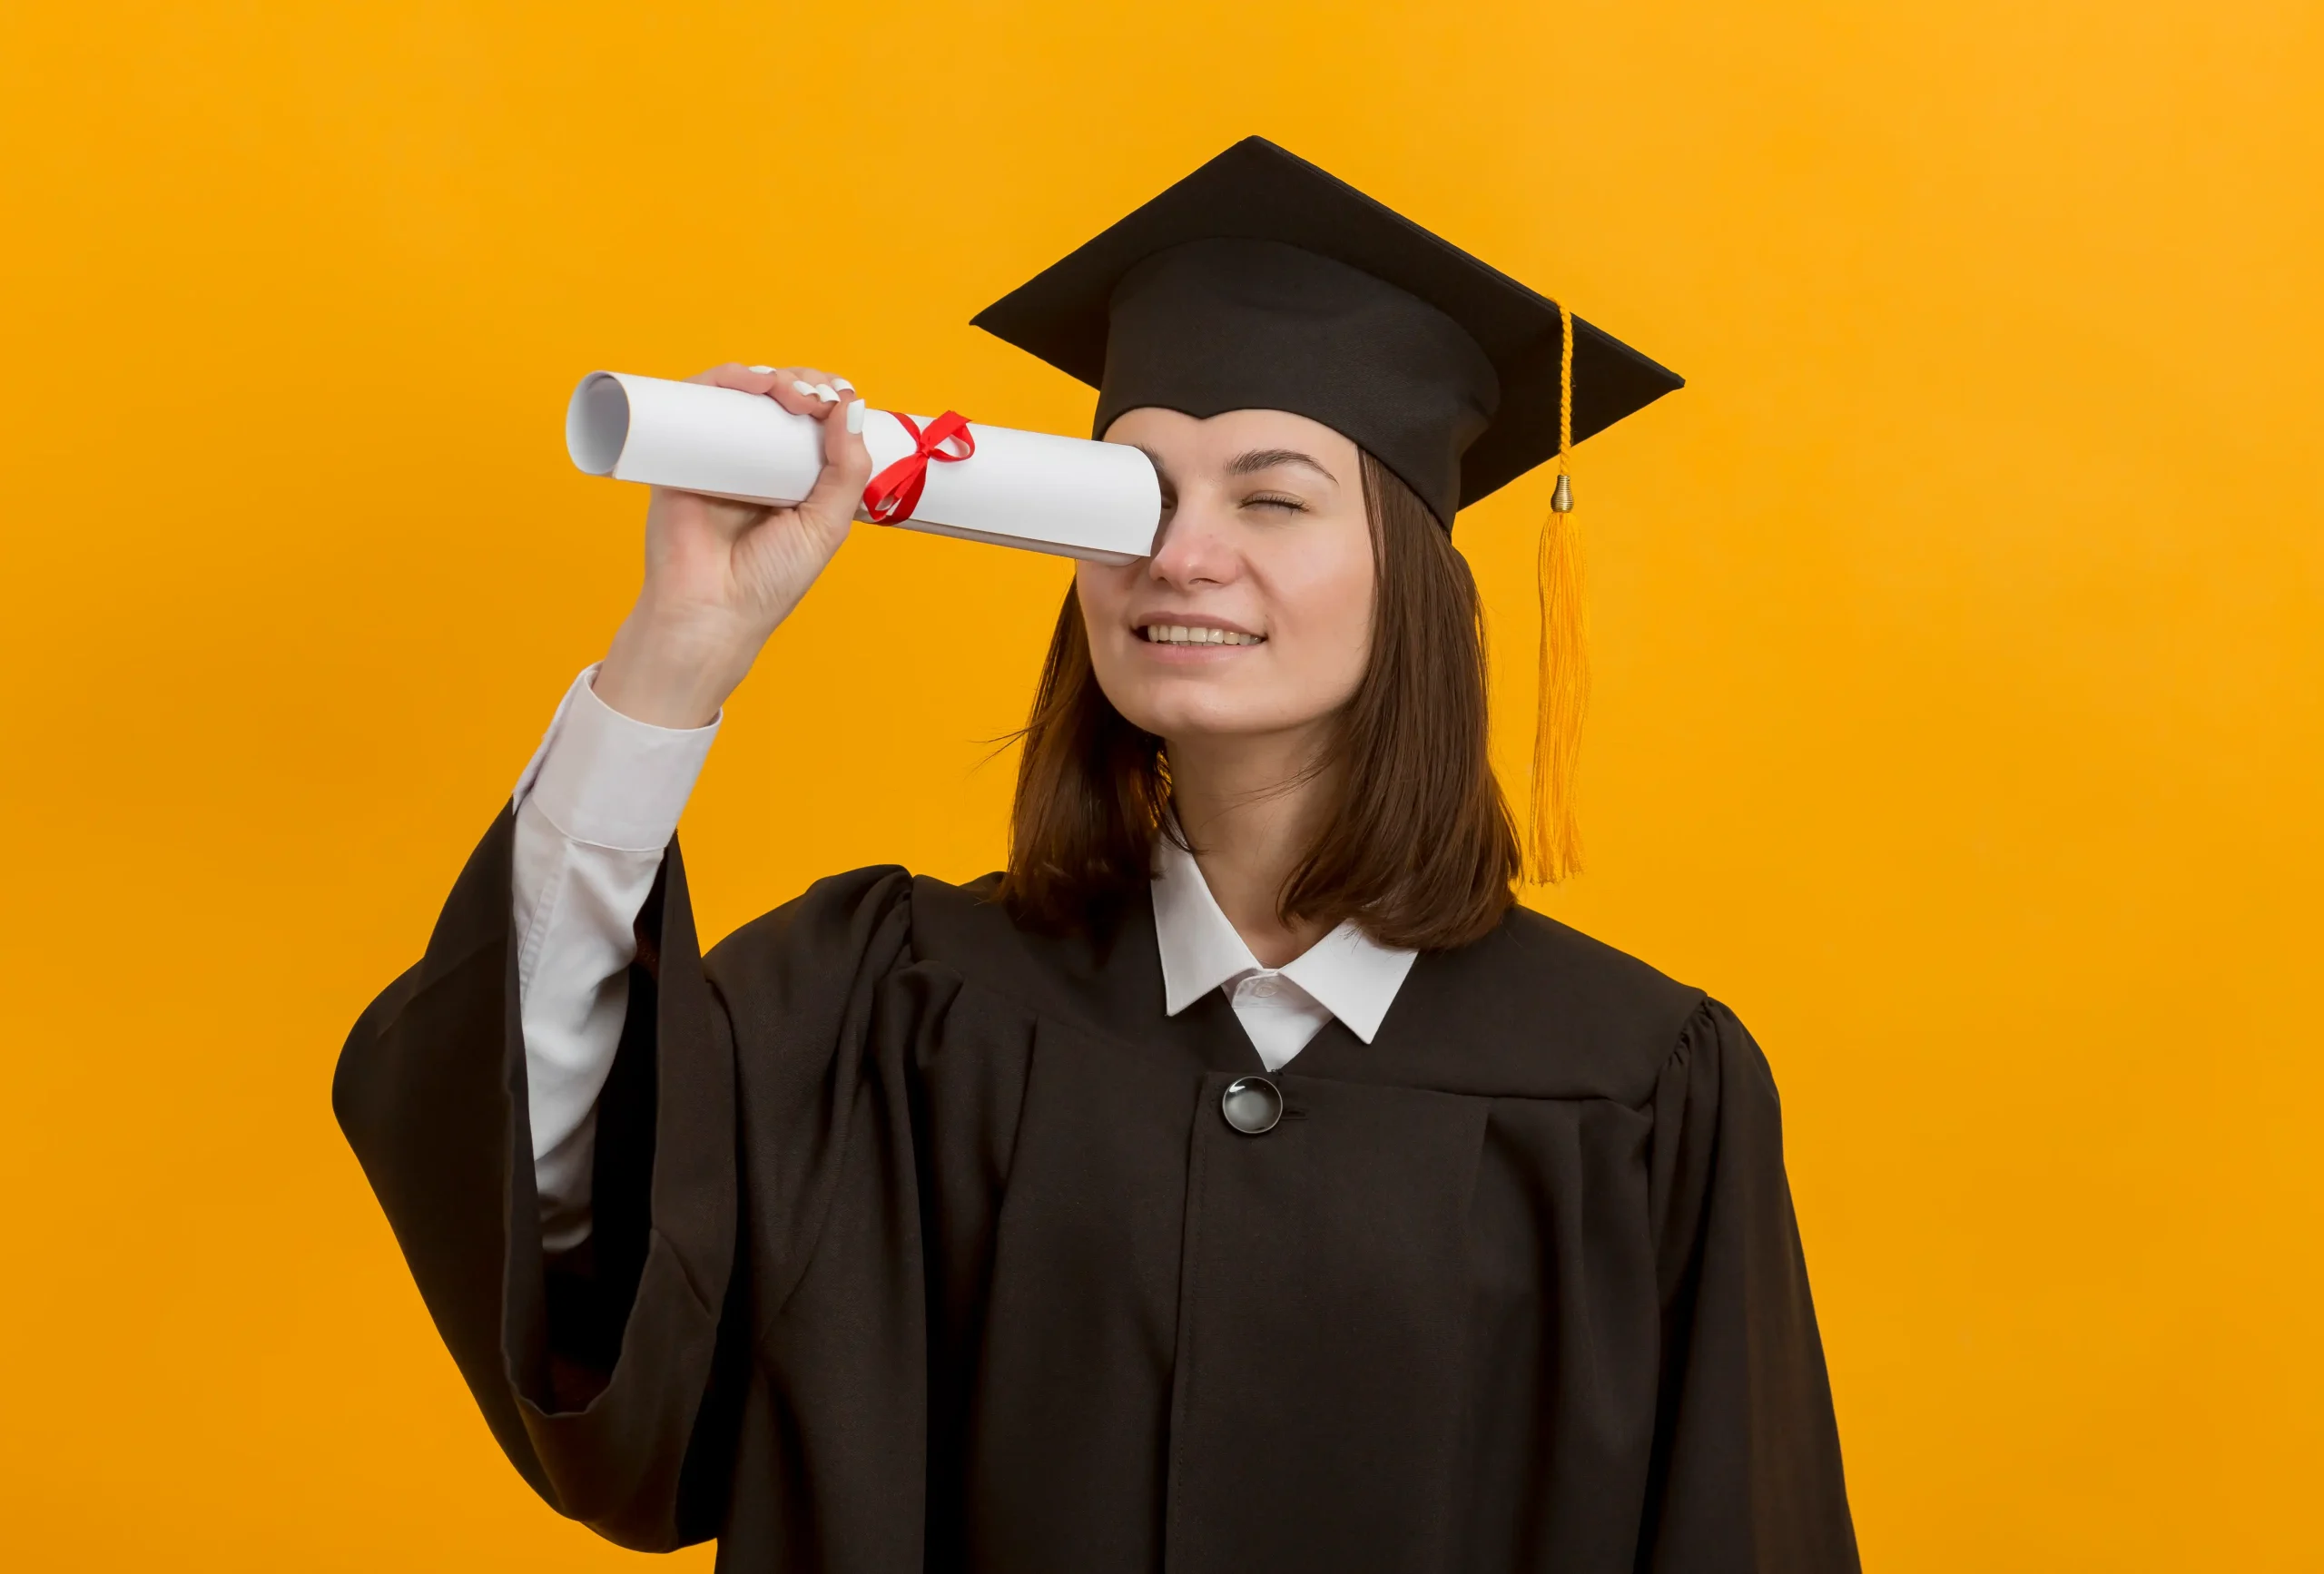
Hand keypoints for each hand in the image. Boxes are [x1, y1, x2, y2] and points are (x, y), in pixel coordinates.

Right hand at [594, 364, 871, 727]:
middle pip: (776, 398)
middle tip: (817, 397)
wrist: (710, 611)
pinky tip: (750, 385)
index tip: (843, 396)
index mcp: (790, 477)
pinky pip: (694, 401)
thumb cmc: (768, 580)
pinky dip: (722, 380)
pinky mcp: (678, 452)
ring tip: (788, 393)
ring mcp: (715, 453)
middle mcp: (752, 460)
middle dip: (803, 382)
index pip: (810, 419)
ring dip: (769, 377)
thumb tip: (854, 405)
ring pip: (739, 393)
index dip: (828, 397)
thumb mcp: (826, 525)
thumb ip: (848, 471)